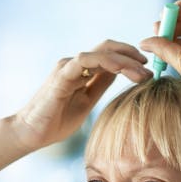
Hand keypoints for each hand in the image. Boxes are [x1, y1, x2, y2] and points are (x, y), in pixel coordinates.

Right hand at [13, 40, 151, 150]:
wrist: (31, 134)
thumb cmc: (56, 121)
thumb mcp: (86, 102)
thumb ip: (100, 85)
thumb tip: (120, 73)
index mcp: (81, 71)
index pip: (109, 55)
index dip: (129, 57)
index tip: (147, 68)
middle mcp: (74, 64)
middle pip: (107, 48)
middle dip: (131, 53)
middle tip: (149, 66)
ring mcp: (67, 67)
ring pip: (101, 52)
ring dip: (124, 59)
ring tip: (141, 71)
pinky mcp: (61, 74)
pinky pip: (86, 60)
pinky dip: (106, 61)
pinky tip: (122, 70)